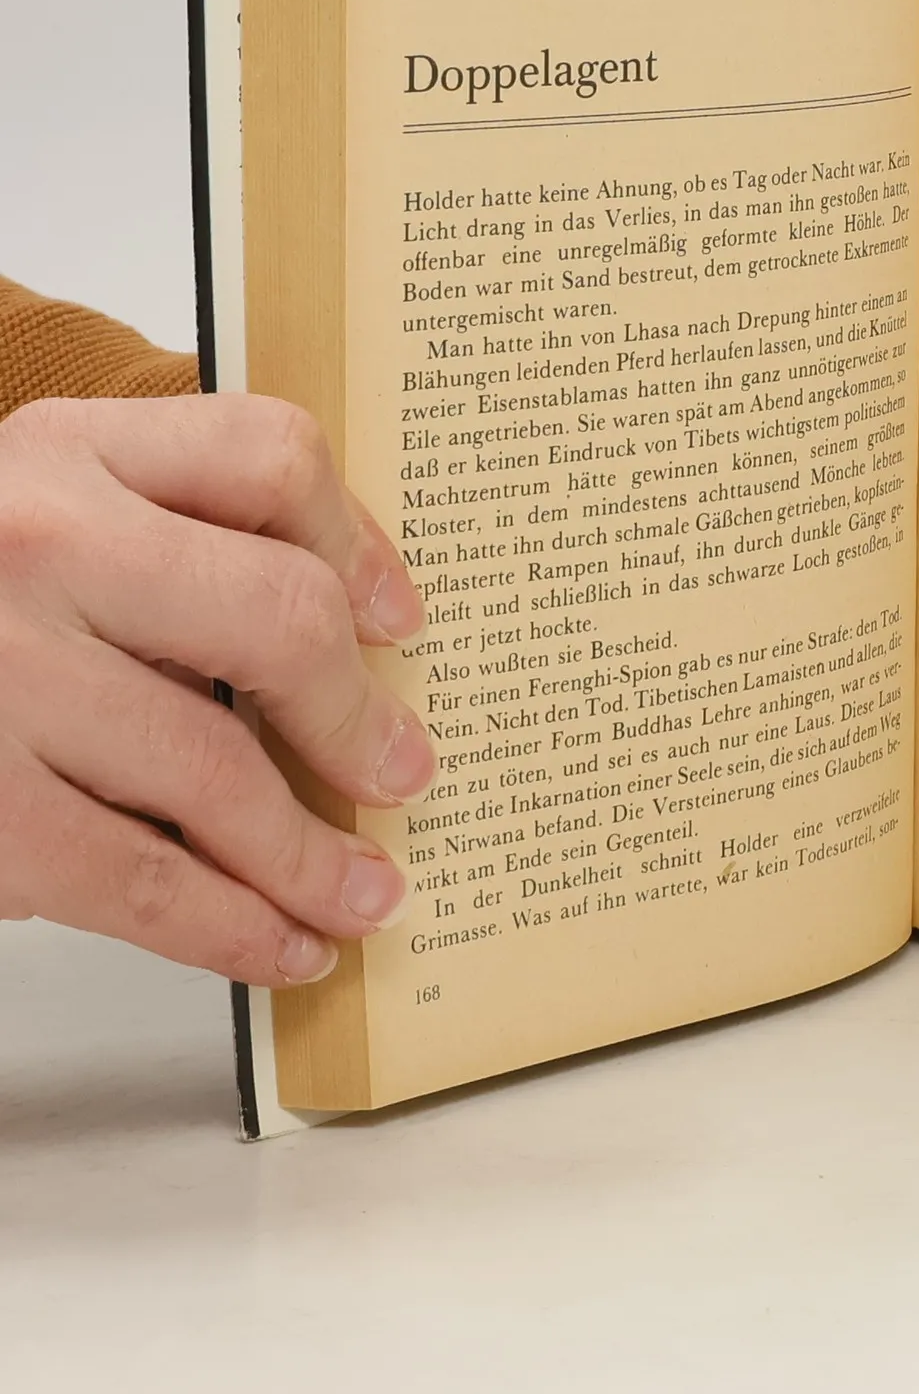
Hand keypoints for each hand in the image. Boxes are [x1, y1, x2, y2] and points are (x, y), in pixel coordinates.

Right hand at [0, 395, 434, 984]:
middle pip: (280, 619)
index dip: (361, 542)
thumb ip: (161, 531)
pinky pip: (141, 880)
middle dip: (358, 716)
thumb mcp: (34, 503)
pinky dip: (233, 926)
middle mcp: (38, 545)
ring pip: (220, 771)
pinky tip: (284, 943)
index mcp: (68, 450)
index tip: (400, 619)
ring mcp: (1, 678)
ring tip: (365, 892)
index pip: (269, 457)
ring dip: (314, 853)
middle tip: (403, 770)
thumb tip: (348, 627)